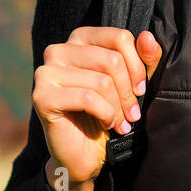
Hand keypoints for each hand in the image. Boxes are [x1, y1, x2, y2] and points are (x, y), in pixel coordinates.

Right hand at [33, 27, 163, 190]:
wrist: (84, 154)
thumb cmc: (108, 113)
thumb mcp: (133, 83)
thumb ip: (144, 59)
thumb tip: (147, 36)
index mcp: (80, 39)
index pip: (119, 37)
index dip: (137, 66)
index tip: (141, 89)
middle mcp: (58, 50)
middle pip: (112, 60)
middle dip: (128, 91)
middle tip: (134, 113)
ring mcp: (46, 72)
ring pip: (101, 81)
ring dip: (118, 107)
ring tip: (122, 122)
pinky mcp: (42, 96)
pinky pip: (88, 99)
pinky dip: (105, 114)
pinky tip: (106, 123)